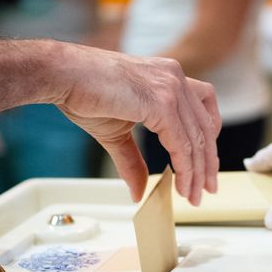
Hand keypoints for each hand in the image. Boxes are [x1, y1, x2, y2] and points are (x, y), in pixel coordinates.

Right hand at [54, 46, 220, 204]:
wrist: (63, 75)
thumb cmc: (85, 94)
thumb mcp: (118, 133)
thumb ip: (134, 161)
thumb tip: (138, 192)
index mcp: (170, 77)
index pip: (203, 113)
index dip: (209, 144)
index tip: (206, 170)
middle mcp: (175, 78)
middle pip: (206, 128)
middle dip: (208, 164)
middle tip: (207, 190)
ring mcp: (170, 87)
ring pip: (196, 139)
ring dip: (196, 173)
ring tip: (193, 196)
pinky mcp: (161, 101)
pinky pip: (181, 143)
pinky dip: (184, 168)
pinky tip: (181, 185)